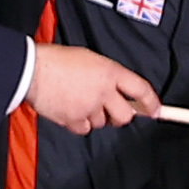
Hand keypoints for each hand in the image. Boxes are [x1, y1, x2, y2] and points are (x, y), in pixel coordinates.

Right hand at [27, 44, 156, 133]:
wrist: (31, 69)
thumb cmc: (57, 60)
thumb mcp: (90, 59)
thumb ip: (108, 76)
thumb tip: (120, 91)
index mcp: (110, 72)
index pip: (141, 89)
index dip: (151, 102)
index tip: (157, 111)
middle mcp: (104, 91)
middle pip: (125, 116)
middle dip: (120, 116)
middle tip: (111, 111)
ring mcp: (89, 107)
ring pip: (102, 123)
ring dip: (95, 117)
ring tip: (78, 102)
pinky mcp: (74, 119)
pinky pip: (84, 129)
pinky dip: (79, 123)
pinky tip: (69, 110)